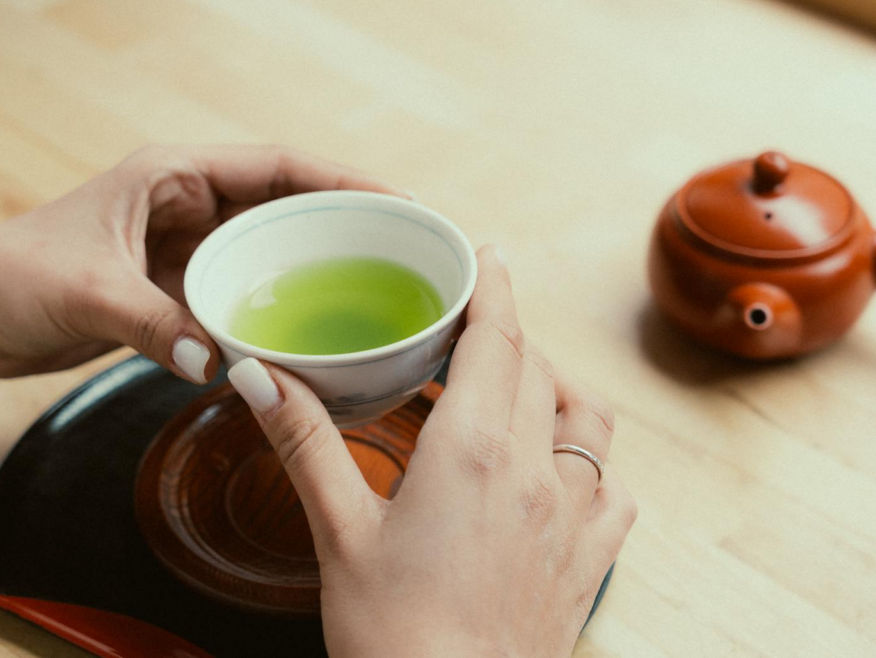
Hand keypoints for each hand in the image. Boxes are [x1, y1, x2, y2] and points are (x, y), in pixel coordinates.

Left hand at [0, 145, 405, 383]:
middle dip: (346, 225)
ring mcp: (186, 249)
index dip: (344, 179)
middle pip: (288, 207)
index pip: (279, 166)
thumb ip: (154, 323)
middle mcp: (188, 205)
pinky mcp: (177, 289)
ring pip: (271, 253)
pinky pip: (243, 295)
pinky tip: (306, 337)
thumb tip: (221, 364)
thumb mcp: (86, 290)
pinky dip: (275, 313)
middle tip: (405, 252)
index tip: (398, 201)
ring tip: (374, 294)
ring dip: (315, 271)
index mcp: (174, 175)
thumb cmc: (9, 277)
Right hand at [228, 246, 636, 656]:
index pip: (497, 341)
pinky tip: (562, 472)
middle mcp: (536, 474)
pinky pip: (615, 489)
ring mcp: (574, 519)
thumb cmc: (393, 637)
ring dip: (558, 387)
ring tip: (521, 385)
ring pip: (588, 418)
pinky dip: (592, 461)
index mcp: (471, 454)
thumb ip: (305, 444)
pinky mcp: (591, 562)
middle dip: (511, 333)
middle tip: (478, 324)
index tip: (487, 256)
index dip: (494, 290)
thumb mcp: (338, 533)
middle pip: (537, 369)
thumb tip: (259, 377)